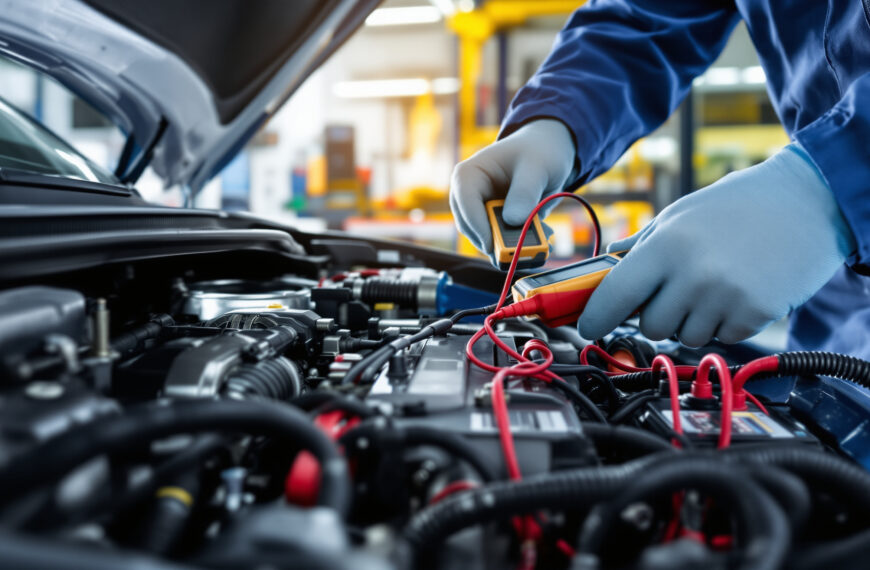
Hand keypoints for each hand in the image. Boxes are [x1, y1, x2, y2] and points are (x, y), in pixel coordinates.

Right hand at [449, 119, 575, 264]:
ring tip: (542, 239)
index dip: (477, 225)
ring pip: (487, 239)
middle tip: (522, 250)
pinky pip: (503, 241)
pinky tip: (542, 236)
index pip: (464, 202)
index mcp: (469, 174)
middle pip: (472, 227)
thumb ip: (525, 192)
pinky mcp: (495, 223)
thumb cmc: (537, 152)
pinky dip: (521, 243)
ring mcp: (482, 212)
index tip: (493, 244)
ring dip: (513, 245)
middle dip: (497, 241)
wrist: (547, 151)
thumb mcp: (537, 167)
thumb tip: (513, 220)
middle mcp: (469, 196)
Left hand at [578, 143, 855, 345]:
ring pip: (686, 336)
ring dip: (693, 319)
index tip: (586, 327)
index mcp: (666, 245)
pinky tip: (739, 291)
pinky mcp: (755, 315)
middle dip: (657, 313)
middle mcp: (693, 275)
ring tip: (715, 283)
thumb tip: (603, 273)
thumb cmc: (737, 205)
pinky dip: (725, 322)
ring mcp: (726, 298)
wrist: (807, 202)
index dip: (595, 317)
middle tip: (679, 288)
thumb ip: (640, 248)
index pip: (615, 295)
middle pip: (651, 325)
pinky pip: (721, 337)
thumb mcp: (679, 216)